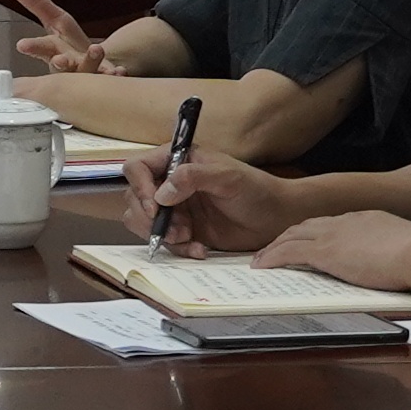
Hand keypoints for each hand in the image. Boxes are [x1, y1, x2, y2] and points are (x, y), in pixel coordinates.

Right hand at [0, 0, 109, 77]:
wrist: (93, 67)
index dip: (31, 46)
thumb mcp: (55, 19)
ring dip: (90, 61)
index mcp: (52, 49)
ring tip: (96, 49)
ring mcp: (83, 73)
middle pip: (59, 65)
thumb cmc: (69, 45)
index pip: (40, 47)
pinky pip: (108, 77)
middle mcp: (66, 64)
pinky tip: (118, 70)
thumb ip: (37, 3)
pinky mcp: (102, 78)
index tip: (22, 45)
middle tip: (59, 60)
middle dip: (58, 63)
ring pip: (85, 70)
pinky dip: (113, 73)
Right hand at [143, 154, 304, 255]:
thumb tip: (162, 192)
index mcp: (177, 161)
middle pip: (135, 198)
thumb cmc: (256, 190)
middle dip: (150, 217)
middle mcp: (170, 183)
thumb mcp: (228, 178)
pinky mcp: (182, 231)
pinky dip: (178, 248)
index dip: (140, 187)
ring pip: (143, 222)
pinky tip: (199, 248)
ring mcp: (175, 208)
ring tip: (187, 237)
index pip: (138, 168)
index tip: (155, 206)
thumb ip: (193, 177)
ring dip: (161, 234)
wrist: (275, 219)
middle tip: (176, 229)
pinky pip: (164, 242)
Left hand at [258, 210, 410, 294]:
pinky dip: (272, 258)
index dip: (315, 233)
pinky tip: (261, 266)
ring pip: (293, 236)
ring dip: (274, 247)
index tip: (305, 241)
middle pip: (307, 226)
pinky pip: (289, 253)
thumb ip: (393, 252)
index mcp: (365, 220)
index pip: (331, 224)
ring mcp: (334, 235)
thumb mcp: (405, 248)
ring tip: (261, 259)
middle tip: (273, 247)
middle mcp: (345, 222)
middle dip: (288, 236)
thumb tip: (398, 264)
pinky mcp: (326, 252)